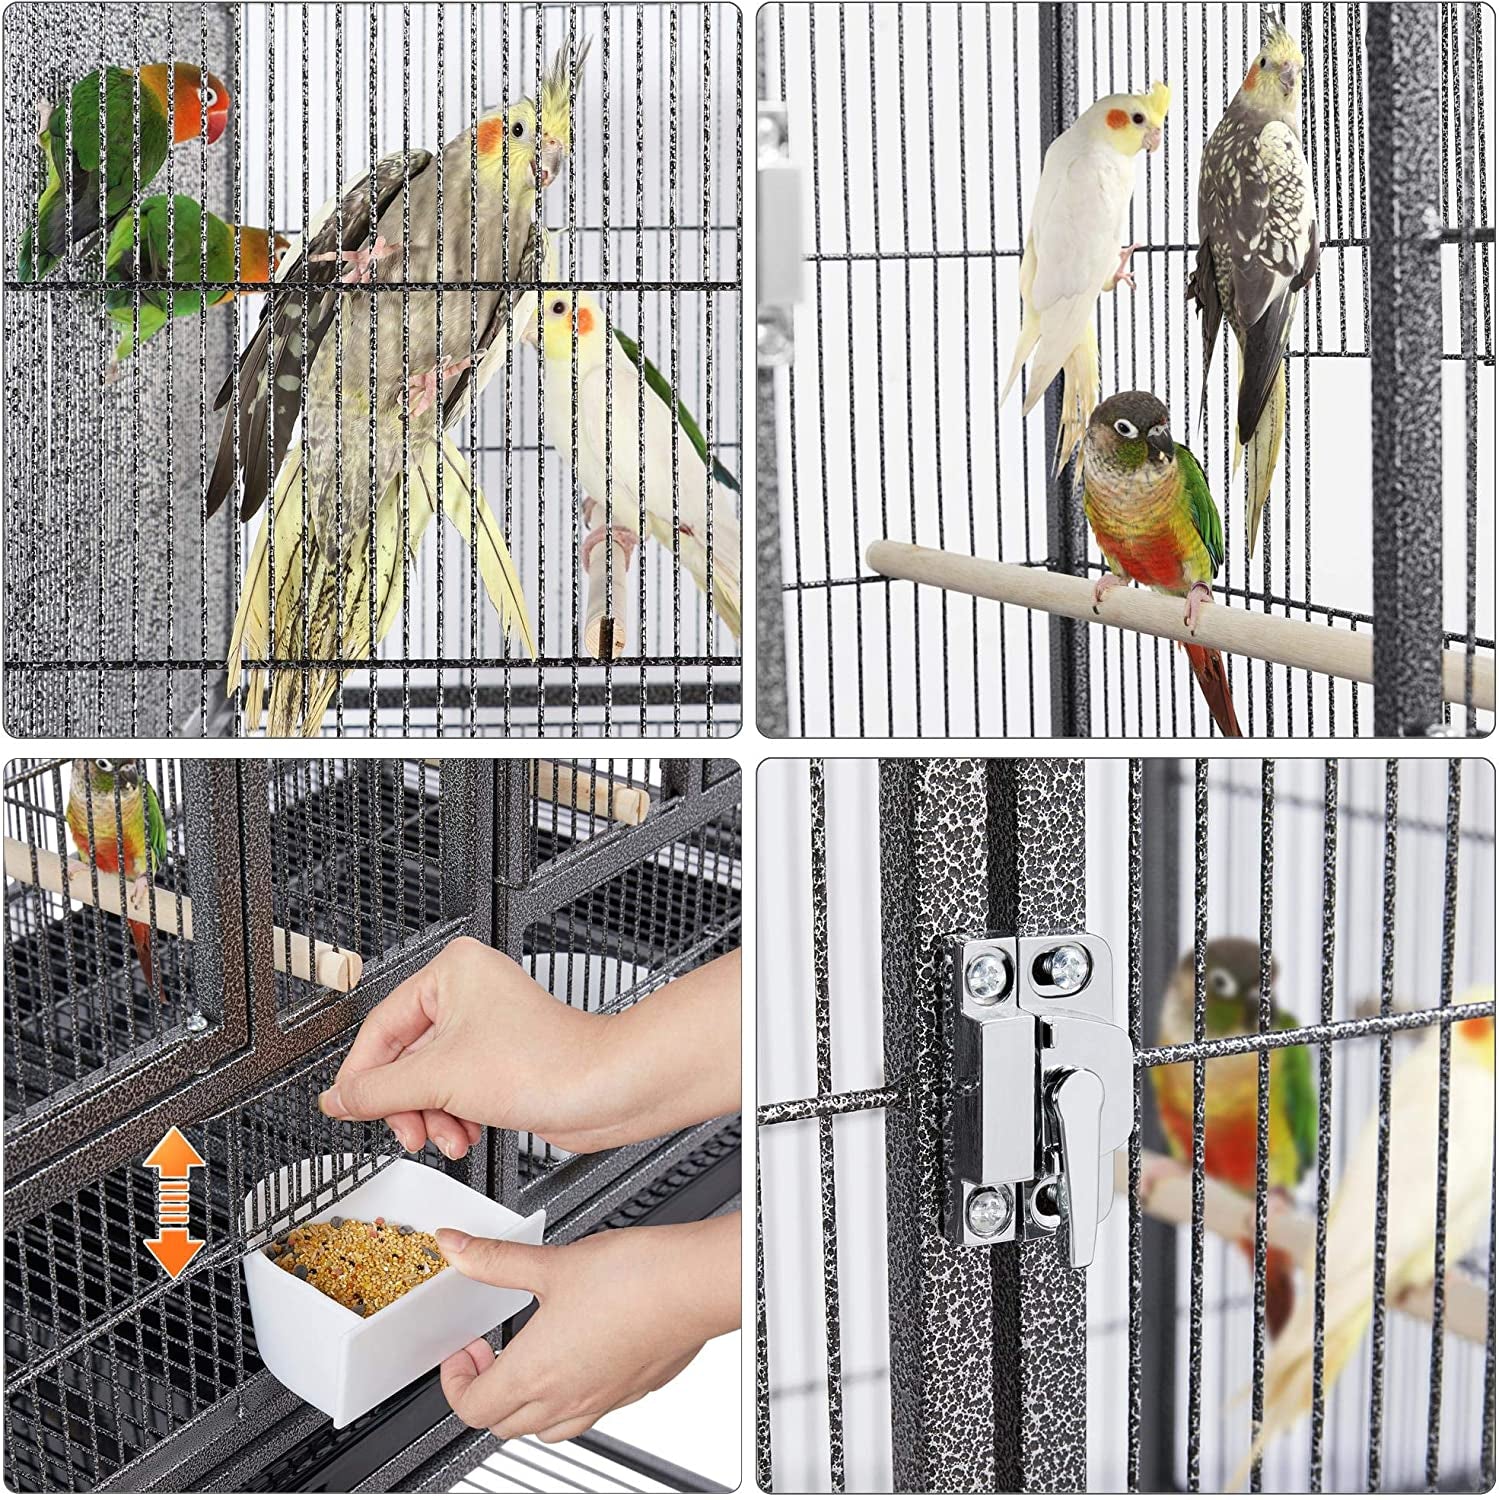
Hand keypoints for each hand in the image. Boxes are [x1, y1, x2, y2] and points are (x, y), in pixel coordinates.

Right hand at [320, 938, 739, 1159]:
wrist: (604, 1090)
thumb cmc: (545, 1063)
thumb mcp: (438, 1079)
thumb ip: (376, 1091)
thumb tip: (337, 1098)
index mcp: (452, 971)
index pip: (381, 1027)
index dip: (363, 1075)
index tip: (347, 1108)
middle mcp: (469, 991)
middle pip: (405, 1057)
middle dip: (408, 1103)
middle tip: (409, 1131)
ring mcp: (488, 1026)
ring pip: (430, 1079)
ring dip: (433, 1116)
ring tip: (448, 1138)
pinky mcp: (503, 1058)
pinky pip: (457, 1089)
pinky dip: (455, 1116)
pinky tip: (467, 1135)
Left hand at [437, 1213, 739, 1441]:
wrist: (693, 1286)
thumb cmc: (633, 1278)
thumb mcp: (551, 1262)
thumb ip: (495, 1260)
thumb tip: (456, 1248)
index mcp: (535, 1372)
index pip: (472, 1406)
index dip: (456, 1380)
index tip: (465, 1350)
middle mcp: (565, 1398)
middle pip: (503, 1424)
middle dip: (486, 1392)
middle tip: (490, 1351)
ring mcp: (601, 1401)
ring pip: (545, 1430)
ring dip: (525, 1404)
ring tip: (529, 1359)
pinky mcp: (631, 1393)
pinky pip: (588, 1415)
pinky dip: (569, 1398)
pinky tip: (580, 1355)